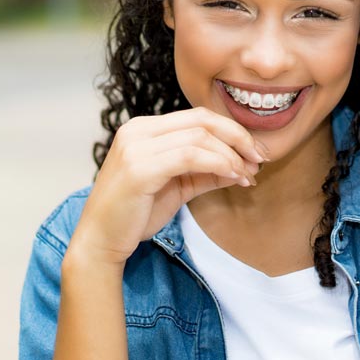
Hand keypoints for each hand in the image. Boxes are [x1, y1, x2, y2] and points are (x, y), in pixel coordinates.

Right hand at [67, 107, 268, 265]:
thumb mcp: (179, 187)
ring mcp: (136, 146)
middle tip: (260, 157)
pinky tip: (234, 177)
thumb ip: (208, 172)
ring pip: (199, 137)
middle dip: (238, 136)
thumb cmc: (135, 214)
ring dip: (231, 155)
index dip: (232, 130)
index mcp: (144, 129)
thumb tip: (244, 166)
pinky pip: (190, 156)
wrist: (100, 242)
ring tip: (247, 174)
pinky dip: (219, 164)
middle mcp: (138, 130)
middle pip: (202, 120)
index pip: (198, 117)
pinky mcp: (139, 167)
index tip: (255, 151)